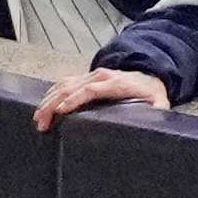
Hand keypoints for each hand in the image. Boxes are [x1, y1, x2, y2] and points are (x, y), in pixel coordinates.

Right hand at [32, 68, 169, 130]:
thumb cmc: (151, 93)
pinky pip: (64, 83)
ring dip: (48, 100)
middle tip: (42, 122)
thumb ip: (158, 110)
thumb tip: (155, 119)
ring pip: (63, 84)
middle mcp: (100, 76)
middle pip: (70, 87)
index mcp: (116, 83)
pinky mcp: (86, 77)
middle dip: (53, 104)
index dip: (74, 99)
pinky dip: (51, 94)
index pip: (90, 90)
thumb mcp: (159, 102)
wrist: (150, 75)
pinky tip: (43, 106)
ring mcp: (91, 75)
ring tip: (38, 118)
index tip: (60, 111)